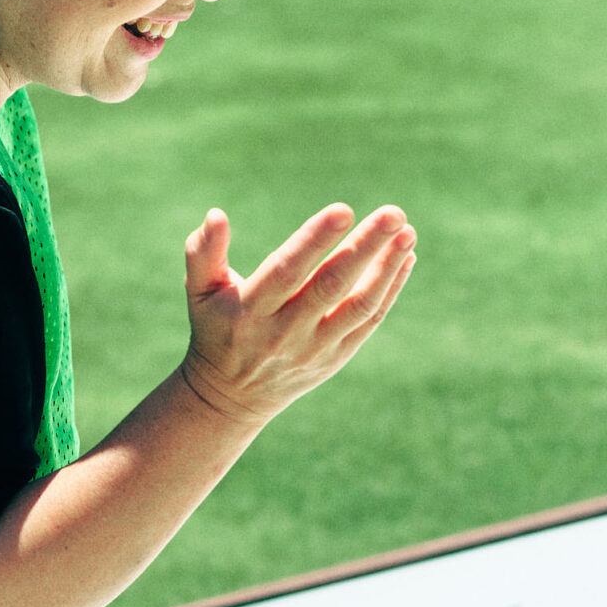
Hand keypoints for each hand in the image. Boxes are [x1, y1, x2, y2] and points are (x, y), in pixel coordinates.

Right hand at [177, 203, 414, 425]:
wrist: (231, 397)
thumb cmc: (216, 328)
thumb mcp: (198, 291)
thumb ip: (203, 251)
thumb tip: (216, 215)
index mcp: (250, 310)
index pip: (287, 271)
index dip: (315, 240)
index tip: (344, 210)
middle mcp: (285, 332)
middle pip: (331, 286)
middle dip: (365, 247)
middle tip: (394, 214)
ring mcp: (315, 347)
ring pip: (358, 306)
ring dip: (386, 268)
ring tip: (407, 233)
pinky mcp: (336, 357)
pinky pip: (369, 321)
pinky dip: (389, 289)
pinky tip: (405, 257)